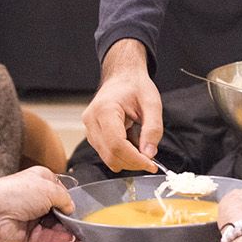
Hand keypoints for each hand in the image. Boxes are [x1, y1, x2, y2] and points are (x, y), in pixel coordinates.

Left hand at [0, 167, 75, 241]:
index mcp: (40, 181)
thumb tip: (71, 208)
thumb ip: (65, 198)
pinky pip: (46, 237)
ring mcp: (31, 216)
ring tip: (76, 238)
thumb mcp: (49, 188)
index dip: (69, 200)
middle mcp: (35, 198)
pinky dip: (57, 239)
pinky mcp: (27, 233)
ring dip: (66, 232)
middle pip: (59, 211)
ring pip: (54, 226)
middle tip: (79, 228)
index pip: (60, 191)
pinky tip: (67, 240)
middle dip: (69, 219)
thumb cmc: (15, 193)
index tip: (77, 209)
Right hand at [82, 39, 161, 171]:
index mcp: (105, 110)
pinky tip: (131, 139)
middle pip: (111, 155)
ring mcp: (89, 129)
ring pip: (108, 158)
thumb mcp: (152, 104)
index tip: (151, 164)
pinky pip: (107, 153)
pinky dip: (122, 154)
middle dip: (133, 162)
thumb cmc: (136, 87)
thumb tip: (149, 154)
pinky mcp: (92, 135)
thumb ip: (153, 129)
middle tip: (151, 158)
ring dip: (128, 158)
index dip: (135, 159)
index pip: (117, 145)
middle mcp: (91, 120)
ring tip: (139, 139)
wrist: (123, 77)